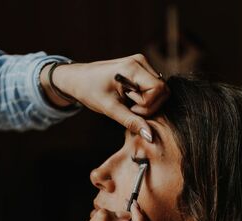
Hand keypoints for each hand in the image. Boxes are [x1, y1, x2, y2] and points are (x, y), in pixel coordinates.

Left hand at [43, 54, 168, 140]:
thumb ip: (131, 122)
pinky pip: (155, 90)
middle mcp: (141, 62)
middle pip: (163, 91)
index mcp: (133, 67)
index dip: (148, 104)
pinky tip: (130, 100)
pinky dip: (145, 100)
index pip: (159, 89)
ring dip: (147, 104)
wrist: (77, 79)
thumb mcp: (110, 109)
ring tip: (128, 103)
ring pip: (161, 92)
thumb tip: (150, 136)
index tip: (130, 107)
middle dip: (149, 106)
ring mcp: (142, 65)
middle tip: (129, 108)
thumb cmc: (89, 90)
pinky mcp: (142, 71)